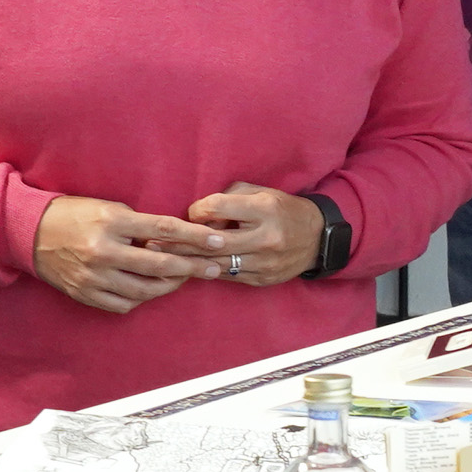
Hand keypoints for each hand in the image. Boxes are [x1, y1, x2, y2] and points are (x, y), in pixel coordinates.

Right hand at [32, 196, 223, 313]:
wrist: (30, 233)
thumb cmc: (76, 214)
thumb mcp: (109, 207)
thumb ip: (140, 224)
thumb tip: (175, 239)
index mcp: (111, 222)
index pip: (163, 230)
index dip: (195, 237)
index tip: (217, 241)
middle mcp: (103, 251)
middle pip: (159, 265)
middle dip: (192, 268)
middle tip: (214, 268)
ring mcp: (93, 276)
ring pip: (144, 289)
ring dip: (170, 286)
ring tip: (184, 278)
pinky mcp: (84, 294)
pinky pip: (123, 304)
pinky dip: (142, 298)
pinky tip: (152, 289)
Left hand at [159, 182, 326, 285]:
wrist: (319, 238)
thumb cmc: (284, 209)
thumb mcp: (263, 192)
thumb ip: (231, 197)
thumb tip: (199, 211)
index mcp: (265, 209)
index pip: (218, 208)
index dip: (199, 210)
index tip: (192, 212)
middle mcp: (265, 237)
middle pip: (212, 241)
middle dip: (180, 241)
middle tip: (153, 242)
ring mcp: (265, 262)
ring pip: (217, 263)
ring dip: (188, 261)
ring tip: (163, 259)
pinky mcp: (263, 279)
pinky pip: (228, 276)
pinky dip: (208, 272)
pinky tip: (190, 269)